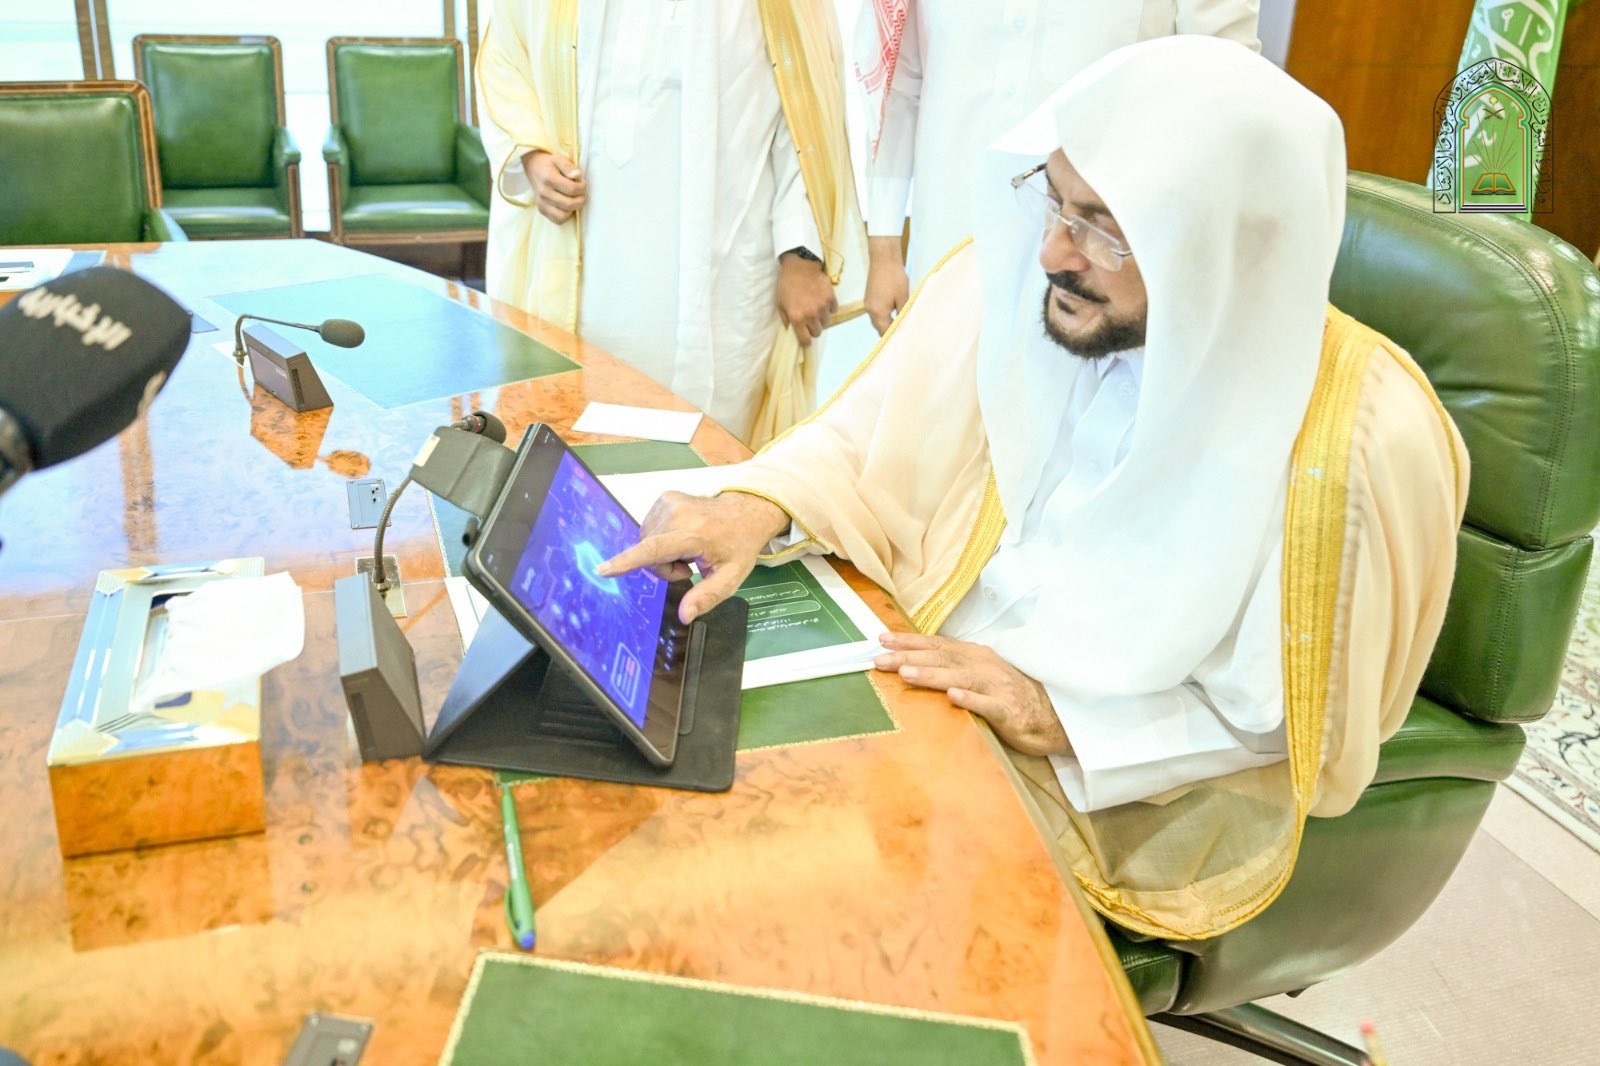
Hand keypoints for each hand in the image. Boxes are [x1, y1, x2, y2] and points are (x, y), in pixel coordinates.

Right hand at [521, 149, 586, 223]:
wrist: (534, 168)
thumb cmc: (549, 164)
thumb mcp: (559, 159)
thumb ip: (568, 167)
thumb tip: (577, 175)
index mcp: (549, 179)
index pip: (572, 189)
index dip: (582, 187)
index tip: (582, 183)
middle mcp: (544, 193)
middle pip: (569, 204)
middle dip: (581, 199)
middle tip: (581, 193)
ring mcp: (542, 203)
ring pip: (564, 215)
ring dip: (573, 208)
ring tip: (574, 199)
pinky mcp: (541, 210)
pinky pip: (558, 220)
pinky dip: (565, 215)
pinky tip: (566, 206)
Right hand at [597, 491, 790, 622]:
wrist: (746, 512)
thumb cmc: (738, 546)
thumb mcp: (731, 578)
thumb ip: (707, 597)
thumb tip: (684, 615)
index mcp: (694, 534)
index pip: (654, 550)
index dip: (627, 562)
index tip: (602, 569)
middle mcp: (677, 514)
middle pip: (648, 553)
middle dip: (664, 567)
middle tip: (690, 566)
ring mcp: (669, 502)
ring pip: (646, 541)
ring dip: (662, 553)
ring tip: (688, 550)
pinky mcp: (665, 497)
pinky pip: (650, 528)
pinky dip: (661, 538)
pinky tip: (682, 537)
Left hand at [776, 252, 837, 346]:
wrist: (799, 266)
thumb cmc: (786, 285)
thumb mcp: (780, 304)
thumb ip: (786, 319)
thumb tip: (792, 330)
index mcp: (797, 318)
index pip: (806, 340)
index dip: (805, 341)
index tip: (805, 339)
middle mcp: (811, 315)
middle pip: (818, 332)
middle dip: (813, 329)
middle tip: (810, 322)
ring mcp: (823, 307)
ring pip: (827, 322)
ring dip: (822, 319)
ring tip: (816, 311)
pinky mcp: (831, 298)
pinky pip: (833, 310)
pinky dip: (829, 309)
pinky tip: (823, 302)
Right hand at [865, 236, 909, 335]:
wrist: (883, 258)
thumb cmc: (895, 277)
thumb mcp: (903, 297)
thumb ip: (902, 313)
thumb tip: (905, 325)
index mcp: (877, 312)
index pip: (885, 332)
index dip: (894, 336)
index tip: (904, 337)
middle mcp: (870, 310)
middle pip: (879, 328)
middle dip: (890, 331)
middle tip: (904, 332)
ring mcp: (868, 303)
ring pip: (877, 320)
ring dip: (887, 322)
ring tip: (900, 322)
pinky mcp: (869, 297)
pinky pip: (876, 312)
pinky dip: (883, 315)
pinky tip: (894, 312)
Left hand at [874, 633, 1070, 756]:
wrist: (1053, 716)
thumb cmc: (1011, 695)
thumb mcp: (980, 675)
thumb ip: (954, 668)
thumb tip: (916, 662)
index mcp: (975, 656)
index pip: (937, 645)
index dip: (909, 642)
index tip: (882, 640)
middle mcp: (983, 666)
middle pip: (941, 658)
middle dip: (908, 657)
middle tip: (879, 658)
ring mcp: (996, 687)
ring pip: (960, 677)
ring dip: (932, 674)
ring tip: (907, 673)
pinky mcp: (1008, 710)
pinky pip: (987, 704)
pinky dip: (970, 699)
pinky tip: (953, 697)